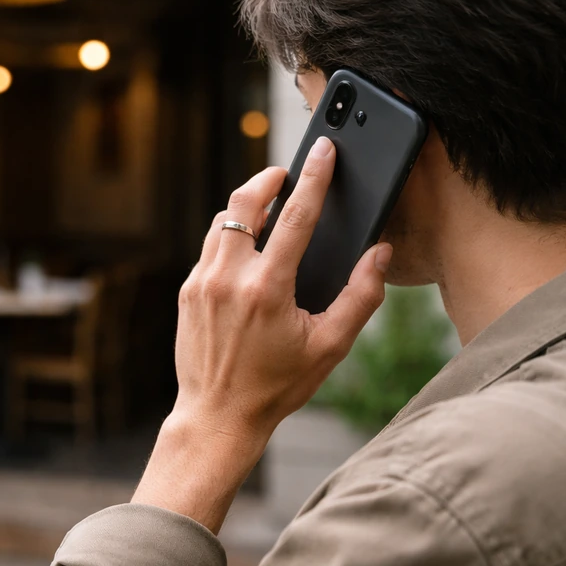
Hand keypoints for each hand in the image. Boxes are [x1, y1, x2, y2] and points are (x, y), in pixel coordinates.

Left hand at [133, 137, 391, 532]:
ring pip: (222, 221)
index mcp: (267, 289)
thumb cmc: (276, 386)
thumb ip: (361, 297)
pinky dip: (230, 239)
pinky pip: (209, 248)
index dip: (314, 177)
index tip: (323, 149)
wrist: (218, 416)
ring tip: (269, 211)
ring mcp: (201, 283)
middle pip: (244, 201)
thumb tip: (378, 255)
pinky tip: (248, 252)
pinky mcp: (186, 292)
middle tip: (286, 174)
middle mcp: (228, 278)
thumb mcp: (330, 347)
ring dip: (246, 208)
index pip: (296, 215)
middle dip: (268, 178)